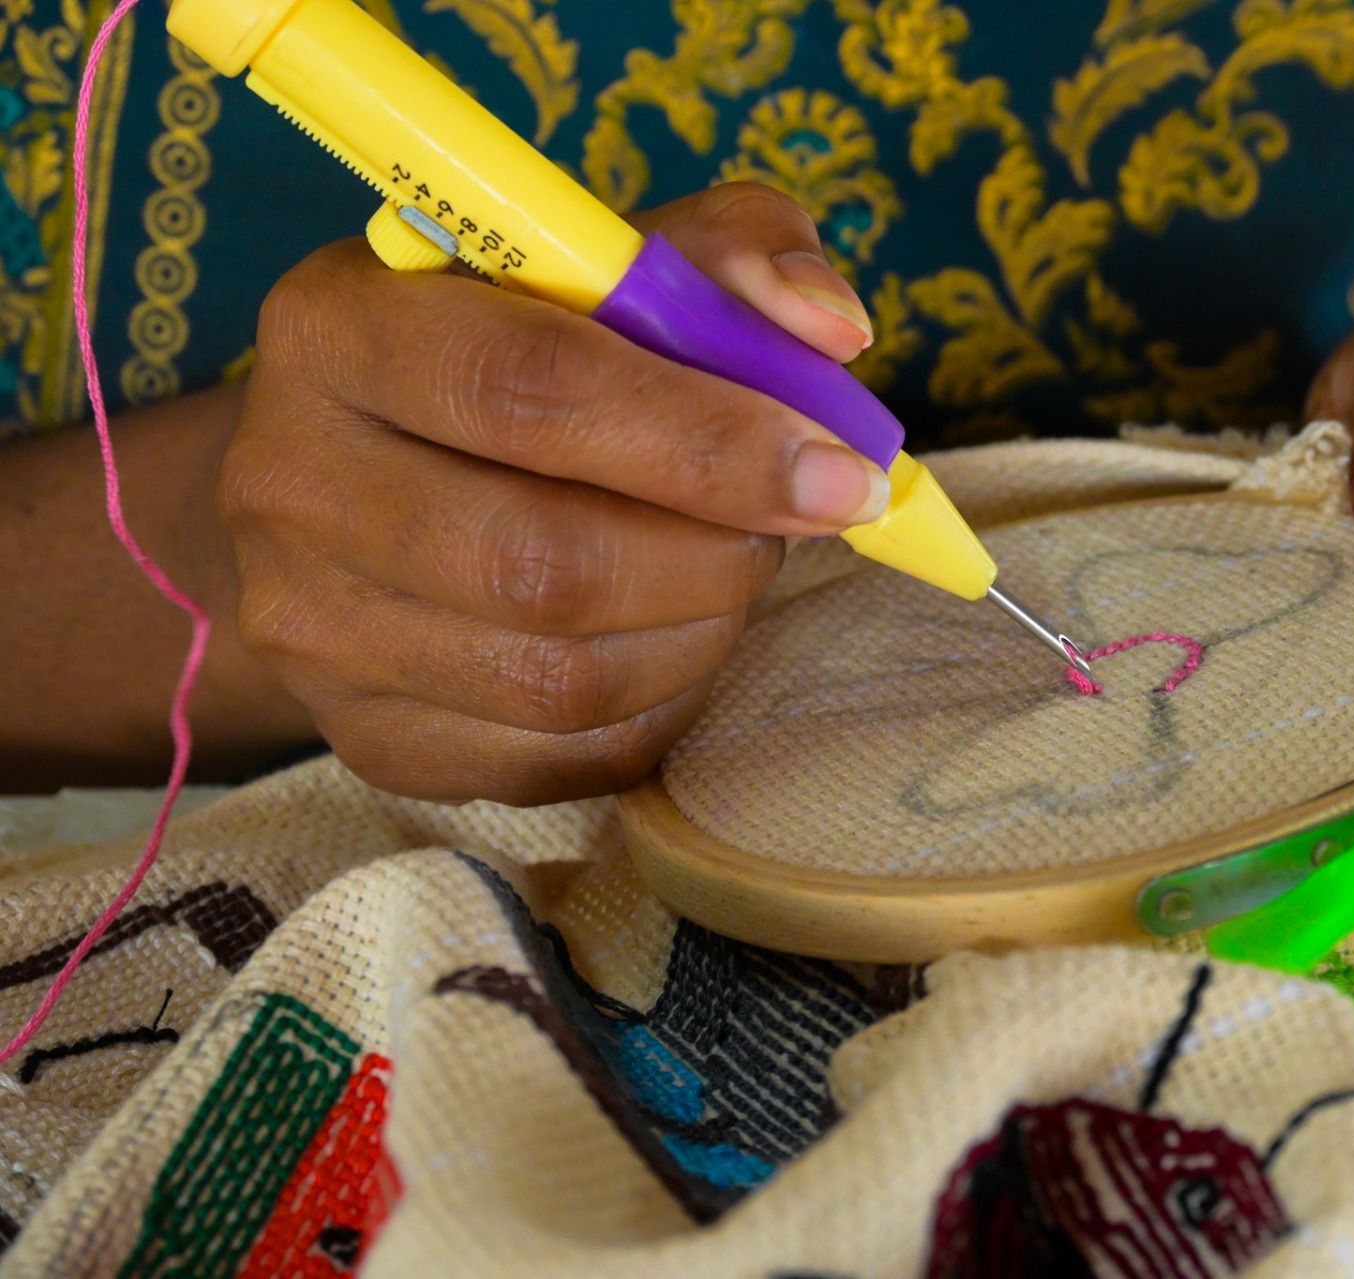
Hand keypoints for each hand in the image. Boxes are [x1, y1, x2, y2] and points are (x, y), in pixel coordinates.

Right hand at [223, 183, 884, 804]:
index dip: (707, 441)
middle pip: (543, 564)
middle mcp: (289, 481)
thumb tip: (828, 331)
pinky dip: (659, 706)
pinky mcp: (367, 739)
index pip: (530, 390)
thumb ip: (732, 255)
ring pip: (561, 680)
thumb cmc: (519, 347)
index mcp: (338, 326)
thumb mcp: (613, 260)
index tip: (837, 470)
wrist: (369, 473)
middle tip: (790, 524)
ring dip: (700, 633)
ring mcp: (312, 629)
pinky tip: (675, 638)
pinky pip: (560, 758)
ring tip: (732, 570)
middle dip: (715, 554)